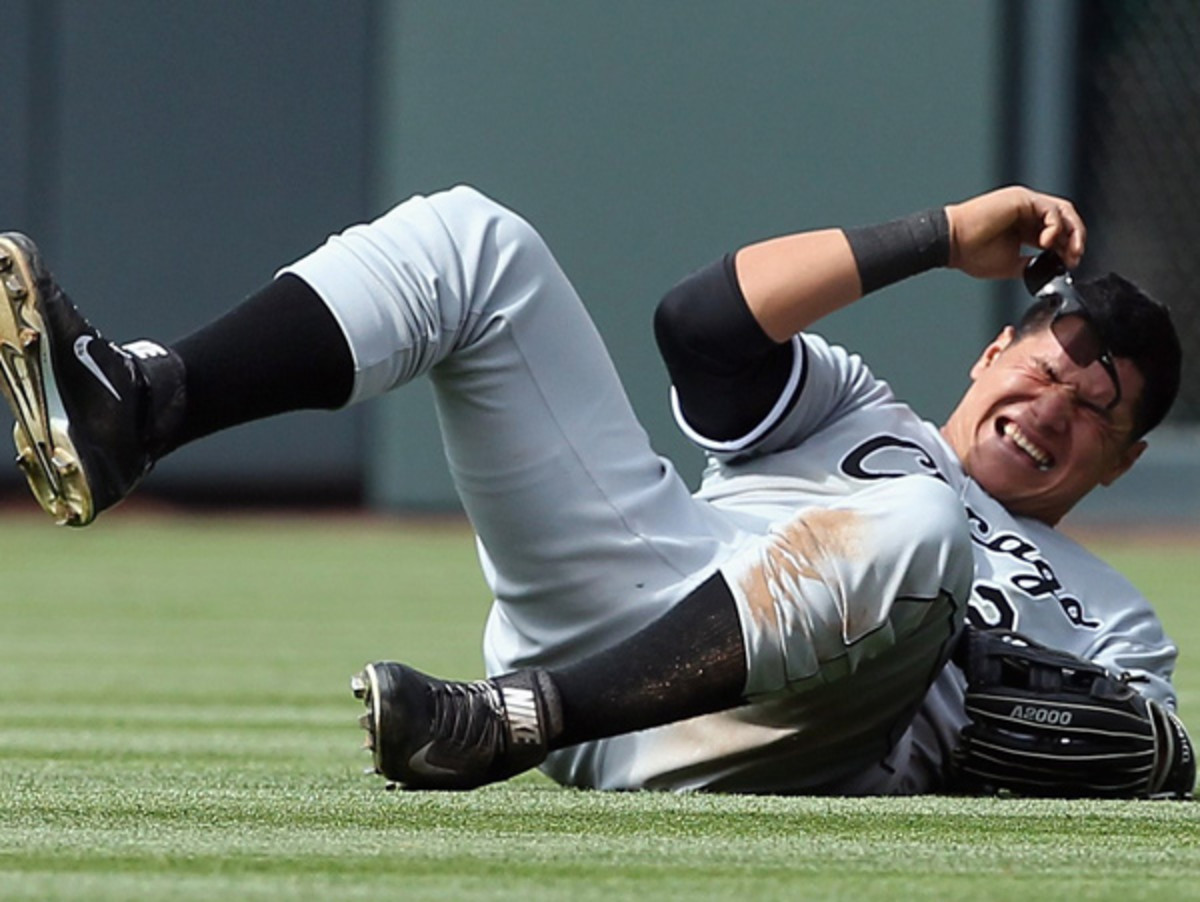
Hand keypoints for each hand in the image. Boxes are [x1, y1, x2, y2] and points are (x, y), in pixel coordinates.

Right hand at [945, 185, 1086, 279]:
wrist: (952, 243)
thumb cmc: (970, 253)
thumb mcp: (1010, 264)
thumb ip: (1032, 263)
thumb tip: (1052, 268)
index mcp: (1023, 228)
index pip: (1057, 232)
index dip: (1068, 248)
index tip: (1069, 264)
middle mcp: (1026, 212)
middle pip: (1064, 219)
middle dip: (1075, 239)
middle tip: (1075, 258)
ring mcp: (1025, 203)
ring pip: (1062, 211)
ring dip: (1072, 232)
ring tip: (1069, 250)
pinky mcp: (1021, 199)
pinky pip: (1050, 209)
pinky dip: (1055, 226)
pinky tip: (1046, 243)